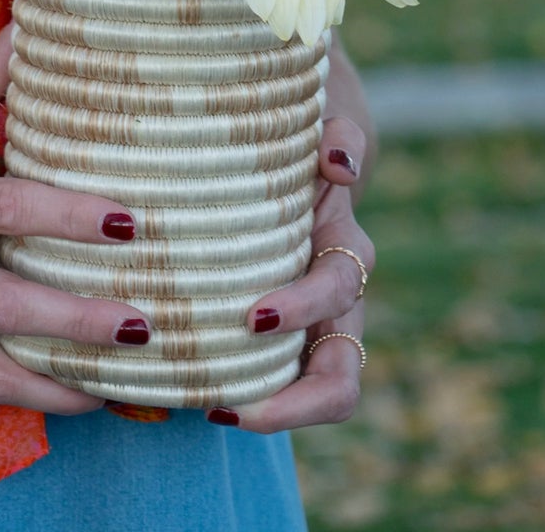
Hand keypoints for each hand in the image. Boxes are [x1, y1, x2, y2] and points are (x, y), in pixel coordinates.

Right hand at [0, 26, 150, 413]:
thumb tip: (30, 25)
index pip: (10, 211)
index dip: (71, 219)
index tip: (129, 222)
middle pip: (11, 307)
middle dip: (80, 323)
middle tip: (143, 325)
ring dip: (54, 386)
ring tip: (113, 390)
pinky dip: (18, 389)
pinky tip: (64, 390)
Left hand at [208, 113, 373, 433]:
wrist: (300, 160)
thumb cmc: (301, 146)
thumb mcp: (322, 131)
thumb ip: (338, 137)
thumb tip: (340, 165)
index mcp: (344, 249)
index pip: (337, 291)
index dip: (303, 309)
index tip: (253, 317)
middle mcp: (338, 301)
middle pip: (341, 376)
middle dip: (295, 399)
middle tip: (233, 398)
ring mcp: (319, 330)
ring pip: (325, 396)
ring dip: (277, 414)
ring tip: (215, 411)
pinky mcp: (291, 345)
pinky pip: (282, 388)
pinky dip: (253, 404)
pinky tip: (200, 401)